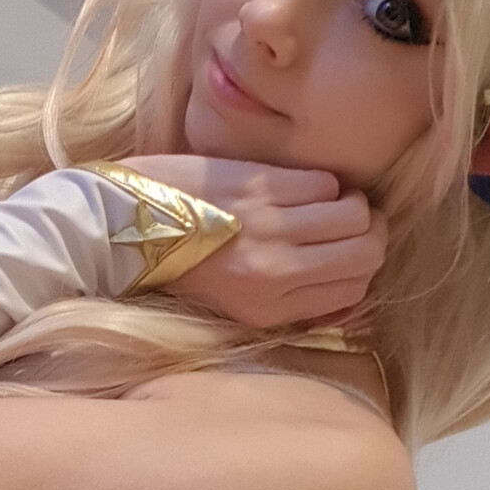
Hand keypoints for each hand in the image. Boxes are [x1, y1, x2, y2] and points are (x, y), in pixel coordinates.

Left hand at [120, 157, 386, 329]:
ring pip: (353, 211)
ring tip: (324, 202)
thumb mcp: (237, 307)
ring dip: (347, 204)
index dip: (361, 268)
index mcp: (269, 307)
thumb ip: (295, 306)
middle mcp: (277, 269)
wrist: (121, 226)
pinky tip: (294, 186)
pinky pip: (323, 181)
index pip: (355, 289)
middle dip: (368, 233)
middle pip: (367, 249)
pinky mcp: (258, 183)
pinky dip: (319, 183)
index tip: (348, 253)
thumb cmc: (180, 267)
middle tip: (349, 223)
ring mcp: (270, 223)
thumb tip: (352, 300)